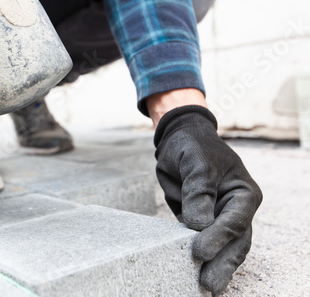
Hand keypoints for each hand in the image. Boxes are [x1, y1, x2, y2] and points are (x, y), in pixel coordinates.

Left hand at [153, 105, 261, 295]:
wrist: (178, 139)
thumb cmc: (193, 147)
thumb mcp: (197, 162)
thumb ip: (198, 192)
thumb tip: (198, 225)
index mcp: (243, 194)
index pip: (235, 221)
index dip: (218, 238)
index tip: (199, 251)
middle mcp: (235, 209)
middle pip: (234, 242)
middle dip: (221, 264)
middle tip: (208, 285)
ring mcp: (218, 218)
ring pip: (220, 248)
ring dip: (213, 266)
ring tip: (205, 287)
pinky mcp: (199, 222)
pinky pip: (199, 242)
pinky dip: (196, 257)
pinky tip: (187, 272)